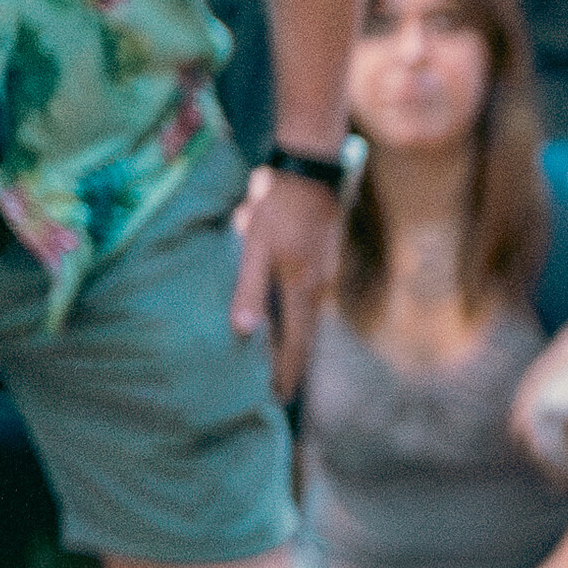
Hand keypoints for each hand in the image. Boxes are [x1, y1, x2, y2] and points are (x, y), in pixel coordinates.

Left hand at [233, 165, 342, 401]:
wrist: (310, 167)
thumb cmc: (278, 204)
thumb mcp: (256, 244)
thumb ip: (249, 288)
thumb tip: (244, 331)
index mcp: (303, 288)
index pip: (297, 345)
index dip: (287, 373)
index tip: (279, 400)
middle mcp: (318, 287)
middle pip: (306, 338)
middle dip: (292, 366)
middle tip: (278, 393)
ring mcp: (323, 273)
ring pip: (307, 319)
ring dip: (294, 344)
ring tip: (278, 365)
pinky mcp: (320, 261)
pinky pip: (306, 302)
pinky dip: (295, 321)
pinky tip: (282, 322)